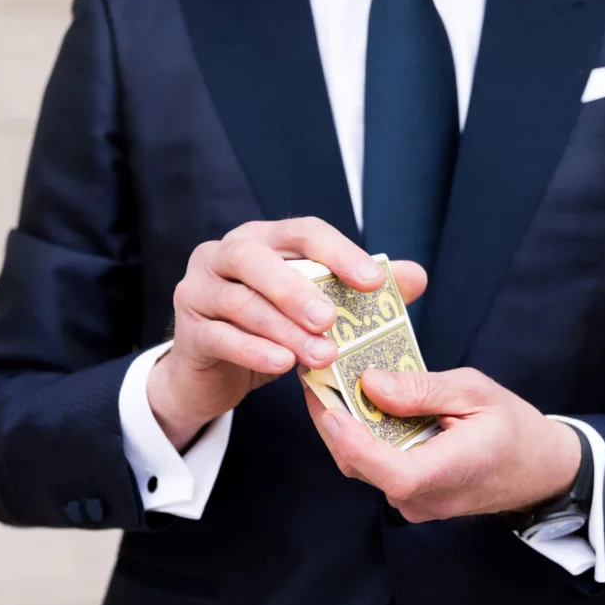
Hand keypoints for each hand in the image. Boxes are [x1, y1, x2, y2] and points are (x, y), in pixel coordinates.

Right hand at [147, 217, 427, 450]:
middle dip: (296, 288)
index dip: (338, 252)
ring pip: (240, 303)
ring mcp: (199, 291)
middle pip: (254, 258)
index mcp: (261, 240)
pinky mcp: (189, 332)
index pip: (301, 232)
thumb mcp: (315, 310)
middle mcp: (223, 256)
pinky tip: (282, 364)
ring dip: (284, 329)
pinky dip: (254, 351)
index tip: (373, 281)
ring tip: (322, 355)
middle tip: (331, 319)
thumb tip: (415, 275)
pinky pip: (221, 337)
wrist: (213, 373)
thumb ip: (360, 291)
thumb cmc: (270, 330)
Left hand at [302, 367, 580, 522]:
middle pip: (363, 466)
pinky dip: (358, 435)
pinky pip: (374, 466)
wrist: (538, 469)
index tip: (331, 408)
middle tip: (313, 375)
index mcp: (452, 472)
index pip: (394, 473)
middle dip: (331, 421)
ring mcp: (416, 502)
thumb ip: (423, 390)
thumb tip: (372, 384)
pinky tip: (353, 403)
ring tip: (327, 382)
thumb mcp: (476, 392)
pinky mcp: (410, 495)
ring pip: (362, 466)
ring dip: (340, 426)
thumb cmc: (513, 428)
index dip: (357, 444)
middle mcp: (426, 497)